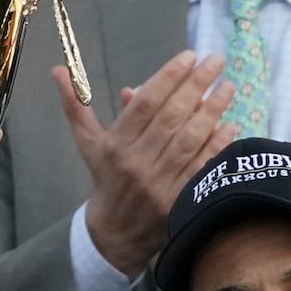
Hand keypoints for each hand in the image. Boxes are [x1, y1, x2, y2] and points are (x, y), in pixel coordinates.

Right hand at [53, 50, 237, 277]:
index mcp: (116, 144)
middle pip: (172, 116)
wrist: (116, 234)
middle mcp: (137, 162)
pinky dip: (218, 145)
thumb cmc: (106, 180)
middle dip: (197, 84)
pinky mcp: (179, 200)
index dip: (169, 76)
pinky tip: (232, 124)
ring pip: (190, 139)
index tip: (189, 56)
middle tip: (216, 61)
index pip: (146, 103)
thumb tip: (59, 70)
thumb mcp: (88, 144)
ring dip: (213, 110)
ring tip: (228, 87)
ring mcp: (160, 182)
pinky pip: (203, 167)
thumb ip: (76, 106)